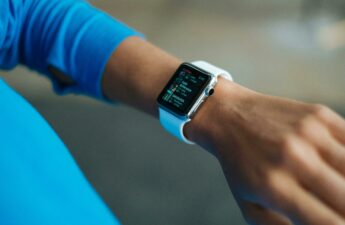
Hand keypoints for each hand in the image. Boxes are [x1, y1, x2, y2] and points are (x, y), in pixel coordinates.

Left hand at [186, 79, 344, 224]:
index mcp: (275, 188)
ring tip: (334, 186)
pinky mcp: (319, 114)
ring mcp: (309, 134)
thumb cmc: (239, 165)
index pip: (330, 223)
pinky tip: (338, 167)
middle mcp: (294, 159)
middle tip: (335, 206)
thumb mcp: (249, 205)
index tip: (335, 222)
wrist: (228, 116)